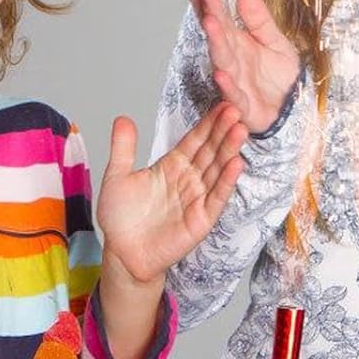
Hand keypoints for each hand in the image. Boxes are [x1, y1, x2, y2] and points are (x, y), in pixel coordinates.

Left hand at [96, 105, 245, 285]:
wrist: (123, 253)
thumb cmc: (120, 218)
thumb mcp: (118, 177)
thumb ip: (123, 148)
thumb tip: (123, 118)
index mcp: (172, 166)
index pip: (194, 140)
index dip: (207, 123)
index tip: (221, 104)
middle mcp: (188, 179)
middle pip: (210, 151)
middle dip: (223, 131)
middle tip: (235, 109)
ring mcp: (197, 198)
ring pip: (217, 169)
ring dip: (229, 150)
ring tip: (240, 130)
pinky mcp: (202, 218)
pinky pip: (217, 197)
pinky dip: (227, 181)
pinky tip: (237, 164)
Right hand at [186, 0, 300, 134]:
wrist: (291, 109)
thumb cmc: (279, 77)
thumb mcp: (275, 42)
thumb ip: (260, 21)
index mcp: (237, 42)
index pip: (218, 18)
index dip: (207, 2)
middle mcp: (231, 60)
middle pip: (218, 35)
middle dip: (210, 14)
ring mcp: (234, 81)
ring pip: (222, 60)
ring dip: (216, 42)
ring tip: (210, 23)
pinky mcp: (242, 105)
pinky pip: (234, 95)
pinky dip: (227, 87)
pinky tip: (221, 75)